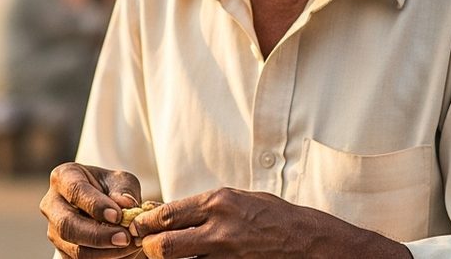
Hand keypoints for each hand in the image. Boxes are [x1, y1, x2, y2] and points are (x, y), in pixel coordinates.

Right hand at [41, 162, 143, 258]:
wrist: (106, 207)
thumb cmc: (111, 189)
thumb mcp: (121, 181)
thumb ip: (124, 190)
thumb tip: (126, 204)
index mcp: (64, 177)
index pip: (75, 190)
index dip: (96, 205)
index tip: (118, 215)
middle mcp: (52, 204)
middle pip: (67, 225)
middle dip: (98, 235)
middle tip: (124, 238)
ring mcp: (54, 230)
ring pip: (74, 249)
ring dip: (105, 251)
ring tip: (129, 245)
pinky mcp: (62, 251)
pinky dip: (105, 258)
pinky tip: (122, 252)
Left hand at [132, 187, 410, 258]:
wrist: (311, 242)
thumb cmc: (278, 216)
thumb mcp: (244, 199)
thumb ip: (212, 206)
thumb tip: (182, 213)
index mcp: (219, 201)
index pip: (168, 213)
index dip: (149, 223)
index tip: (140, 227)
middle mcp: (218, 227)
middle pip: (164, 243)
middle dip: (150, 248)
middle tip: (146, 248)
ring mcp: (225, 253)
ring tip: (169, 257)